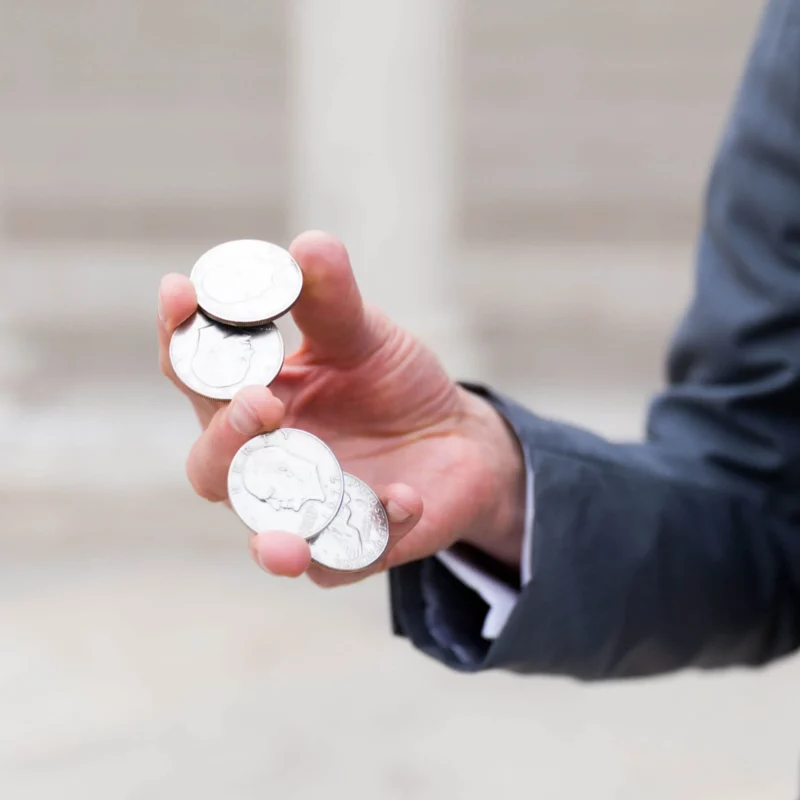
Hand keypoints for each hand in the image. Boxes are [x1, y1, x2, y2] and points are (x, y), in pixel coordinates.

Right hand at [157, 231, 525, 585]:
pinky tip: (406, 498)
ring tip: (279, 539)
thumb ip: (333, 301)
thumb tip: (308, 246)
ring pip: (264, 534)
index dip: (179, 336)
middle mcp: (263, 463)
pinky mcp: (351, 549)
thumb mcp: (365, 335)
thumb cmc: (392, 383)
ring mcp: (304, 512)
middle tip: (261, 402)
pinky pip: (349, 556)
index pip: (197, 373)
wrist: (456, 437)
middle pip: (214, 465)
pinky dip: (378, 527)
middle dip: (228, 436)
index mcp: (252, 399)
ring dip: (270, 535)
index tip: (179, 293)